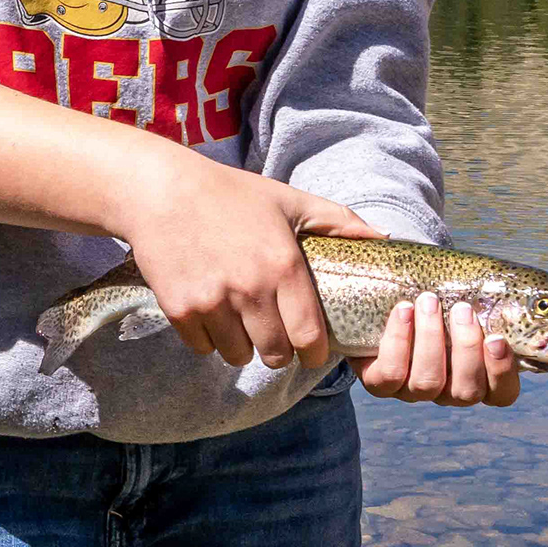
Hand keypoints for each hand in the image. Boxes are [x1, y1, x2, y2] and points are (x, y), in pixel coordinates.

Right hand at [108, 159, 370, 371]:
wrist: (161, 190)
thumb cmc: (231, 194)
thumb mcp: (290, 200)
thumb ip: (340, 222)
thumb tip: (386, 238)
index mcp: (284, 266)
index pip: (310, 337)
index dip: (315, 353)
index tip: (312, 352)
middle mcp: (251, 290)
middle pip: (275, 355)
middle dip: (279, 353)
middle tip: (276, 339)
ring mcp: (212, 302)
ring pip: (238, 356)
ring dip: (243, 347)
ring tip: (241, 324)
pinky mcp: (180, 308)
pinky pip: (203, 347)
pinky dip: (209, 339)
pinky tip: (211, 314)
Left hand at [359, 297, 519, 406]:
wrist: (380, 303)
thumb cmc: (432, 297)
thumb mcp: (462, 297)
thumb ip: (485, 300)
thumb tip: (502, 293)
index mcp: (476, 375)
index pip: (501, 394)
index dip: (502, 372)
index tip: (496, 338)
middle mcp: (447, 390)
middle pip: (467, 391)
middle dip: (467, 348)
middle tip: (462, 309)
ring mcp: (413, 390)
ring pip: (428, 383)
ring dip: (431, 339)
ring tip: (429, 301)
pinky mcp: (379, 383)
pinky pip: (391, 374)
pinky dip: (399, 340)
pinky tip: (404, 310)